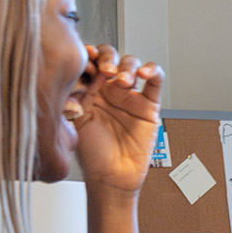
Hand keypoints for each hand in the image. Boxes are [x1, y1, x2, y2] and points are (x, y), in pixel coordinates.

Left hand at [71, 44, 163, 194]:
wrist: (111, 177)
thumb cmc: (92, 155)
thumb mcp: (75, 120)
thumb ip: (76, 95)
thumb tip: (77, 72)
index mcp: (89, 90)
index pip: (90, 62)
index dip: (88, 55)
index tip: (85, 56)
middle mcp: (109, 90)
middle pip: (111, 57)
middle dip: (107, 57)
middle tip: (104, 69)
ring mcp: (130, 96)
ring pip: (132, 64)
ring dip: (126, 65)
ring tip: (121, 80)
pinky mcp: (149, 105)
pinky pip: (155, 81)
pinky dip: (152, 70)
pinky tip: (143, 74)